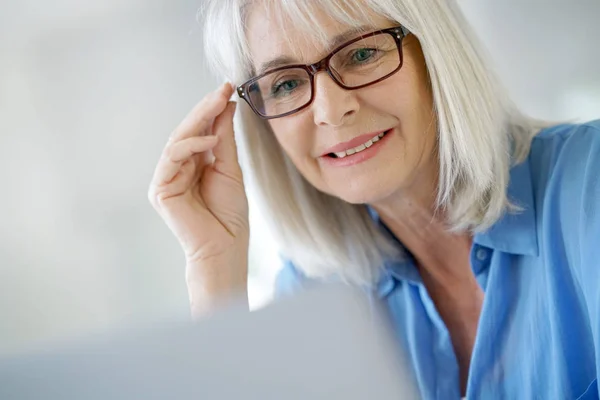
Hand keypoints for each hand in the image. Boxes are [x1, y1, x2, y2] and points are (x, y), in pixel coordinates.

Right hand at [148, 83, 248, 315]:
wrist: (225, 246)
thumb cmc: (229, 214)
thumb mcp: (230, 169)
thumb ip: (224, 139)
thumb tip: (226, 107)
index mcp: (193, 163)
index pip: (199, 130)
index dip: (211, 109)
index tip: (227, 89)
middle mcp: (176, 168)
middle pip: (186, 131)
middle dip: (204, 108)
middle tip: (221, 89)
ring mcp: (166, 178)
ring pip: (178, 139)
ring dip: (198, 120)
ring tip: (218, 105)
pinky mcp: (160, 189)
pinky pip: (172, 158)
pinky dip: (191, 146)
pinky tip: (211, 140)